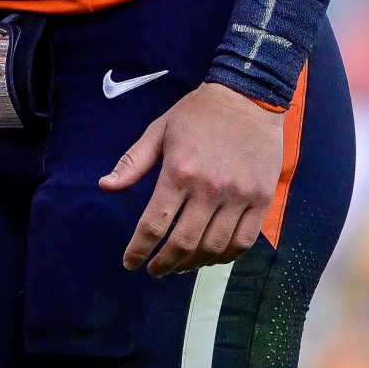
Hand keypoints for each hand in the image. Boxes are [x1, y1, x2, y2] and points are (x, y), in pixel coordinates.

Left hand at [103, 81, 283, 276]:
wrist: (248, 97)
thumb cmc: (198, 114)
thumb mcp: (159, 131)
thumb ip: (133, 162)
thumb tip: (106, 186)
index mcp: (179, 173)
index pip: (154, 224)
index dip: (139, 249)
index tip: (130, 262)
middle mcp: (209, 189)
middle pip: (183, 243)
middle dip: (163, 263)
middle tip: (154, 270)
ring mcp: (239, 197)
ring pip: (213, 248)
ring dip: (193, 265)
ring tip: (179, 267)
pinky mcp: (262, 200)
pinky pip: (243, 241)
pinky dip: (225, 257)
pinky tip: (211, 258)